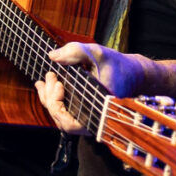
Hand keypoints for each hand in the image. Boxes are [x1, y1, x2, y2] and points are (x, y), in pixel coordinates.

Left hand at [33, 42, 149, 133]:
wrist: (133, 73)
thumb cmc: (118, 65)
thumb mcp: (99, 53)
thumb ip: (76, 52)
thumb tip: (53, 56)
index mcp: (96, 112)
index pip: (69, 123)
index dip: (57, 105)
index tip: (58, 82)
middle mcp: (92, 120)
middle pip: (62, 121)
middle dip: (50, 99)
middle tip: (50, 76)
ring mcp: (88, 117)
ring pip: (62, 118)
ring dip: (49, 100)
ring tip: (43, 81)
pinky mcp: (86, 111)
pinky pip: (66, 112)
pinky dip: (55, 100)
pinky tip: (48, 85)